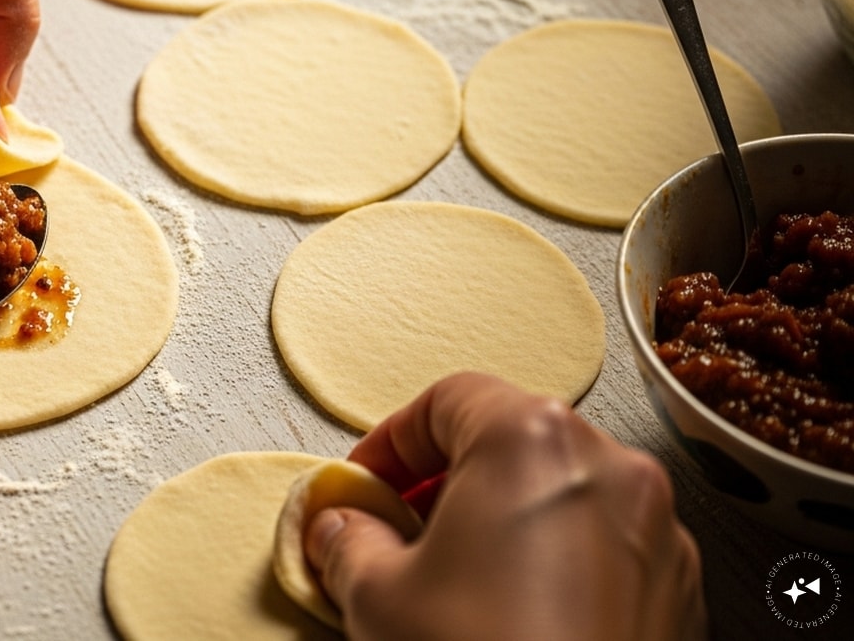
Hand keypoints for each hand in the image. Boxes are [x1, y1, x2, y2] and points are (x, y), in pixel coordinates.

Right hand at [304, 373, 704, 640]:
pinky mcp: (679, 595)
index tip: (361, 486)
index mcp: (531, 440)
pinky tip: (511, 619)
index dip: (389, 443)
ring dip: (501, 524)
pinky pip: (603, 551)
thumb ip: (349, 540)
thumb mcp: (376, 596)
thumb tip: (341, 528)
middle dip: (445, 484)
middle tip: (396, 534)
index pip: (445, 401)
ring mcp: (656, 532)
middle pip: (509, 442)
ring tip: (452, 584)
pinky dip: (554, 566)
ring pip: (562, 496)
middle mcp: (610, 468)